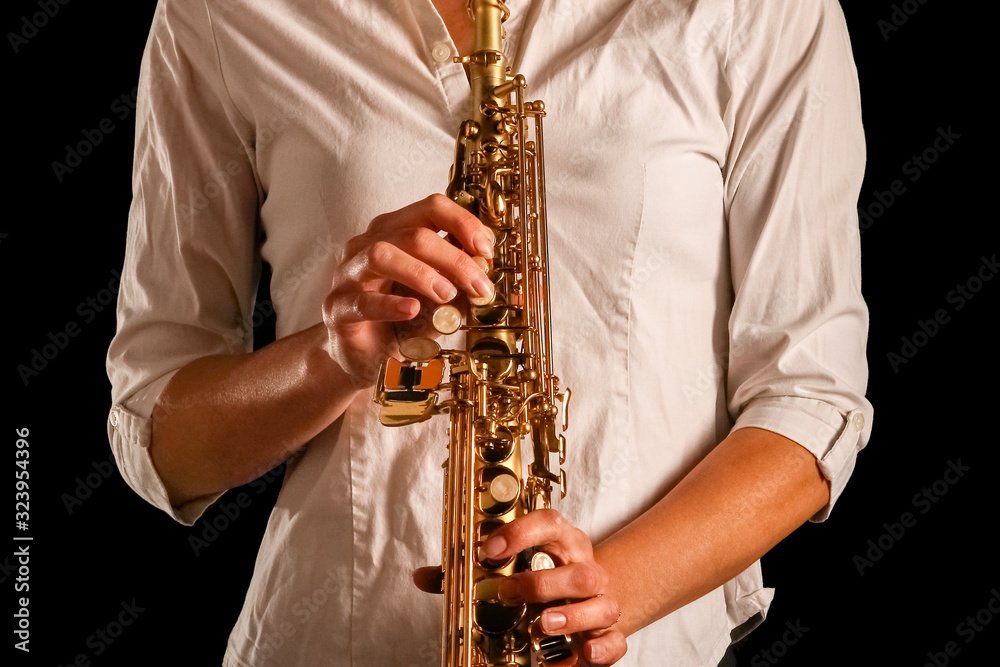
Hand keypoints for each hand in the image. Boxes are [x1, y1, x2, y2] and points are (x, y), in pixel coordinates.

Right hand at [321, 194, 494, 384]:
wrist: (363, 357)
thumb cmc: (401, 321)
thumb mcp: (438, 296)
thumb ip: (458, 280)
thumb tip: (486, 267)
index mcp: (395, 232)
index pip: (431, 208)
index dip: (463, 223)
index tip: (486, 250)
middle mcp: (368, 244)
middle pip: (413, 233)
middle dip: (454, 259)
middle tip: (479, 285)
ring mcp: (348, 274)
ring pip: (382, 254)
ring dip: (421, 273)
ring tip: (447, 294)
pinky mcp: (337, 307)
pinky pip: (362, 301)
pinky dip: (390, 305)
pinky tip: (411, 310)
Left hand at [480, 509, 626, 665]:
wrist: (586, 598)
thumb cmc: (548, 577)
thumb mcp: (522, 566)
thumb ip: (489, 569)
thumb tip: (437, 576)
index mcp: (564, 543)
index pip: (549, 524)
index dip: (520, 532)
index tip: (489, 550)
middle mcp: (586, 570)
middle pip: (579, 573)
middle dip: (543, 585)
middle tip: (508, 593)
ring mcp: (601, 601)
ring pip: (602, 606)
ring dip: (573, 617)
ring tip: (543, 624)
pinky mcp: (608, 634)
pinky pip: (615, 641)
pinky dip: (602, 648)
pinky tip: (585, 651)